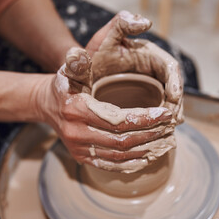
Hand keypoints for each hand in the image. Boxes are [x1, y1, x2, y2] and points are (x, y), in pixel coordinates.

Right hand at [36, 48, 174, 172]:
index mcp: (77, 110)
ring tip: (166, 141)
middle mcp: (77, 133)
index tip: (165, 113)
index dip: (145, 118)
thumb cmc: (65, 85)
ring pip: (120, 155)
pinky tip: (148, 156)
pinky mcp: (82, 158)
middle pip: (122, 140)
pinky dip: (132, 163)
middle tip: (170, 127)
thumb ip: (77, 62)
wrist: (48, 105)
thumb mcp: (69, 70)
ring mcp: (79, 149)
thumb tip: (78, 53)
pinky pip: (111, 165)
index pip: (118, 119)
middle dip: (150, 134)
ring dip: (146, 149)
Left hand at [86, 10, 183, 123]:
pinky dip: (160, 122)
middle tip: (172, 120)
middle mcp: (154, 70)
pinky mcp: (147, 99)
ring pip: (169, 102)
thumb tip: (145, 22)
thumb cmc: (95, 53)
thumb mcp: (105, 38)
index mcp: (149, 54)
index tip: (174, 97)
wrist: (85, 68)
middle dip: (175, 104)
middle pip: (174, 87)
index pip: (170, 67)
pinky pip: (158, 111)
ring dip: (170, 115)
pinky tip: (159, 133)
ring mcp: (152, 85)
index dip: (175, 82)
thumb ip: (121, 25)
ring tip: (168, 129)